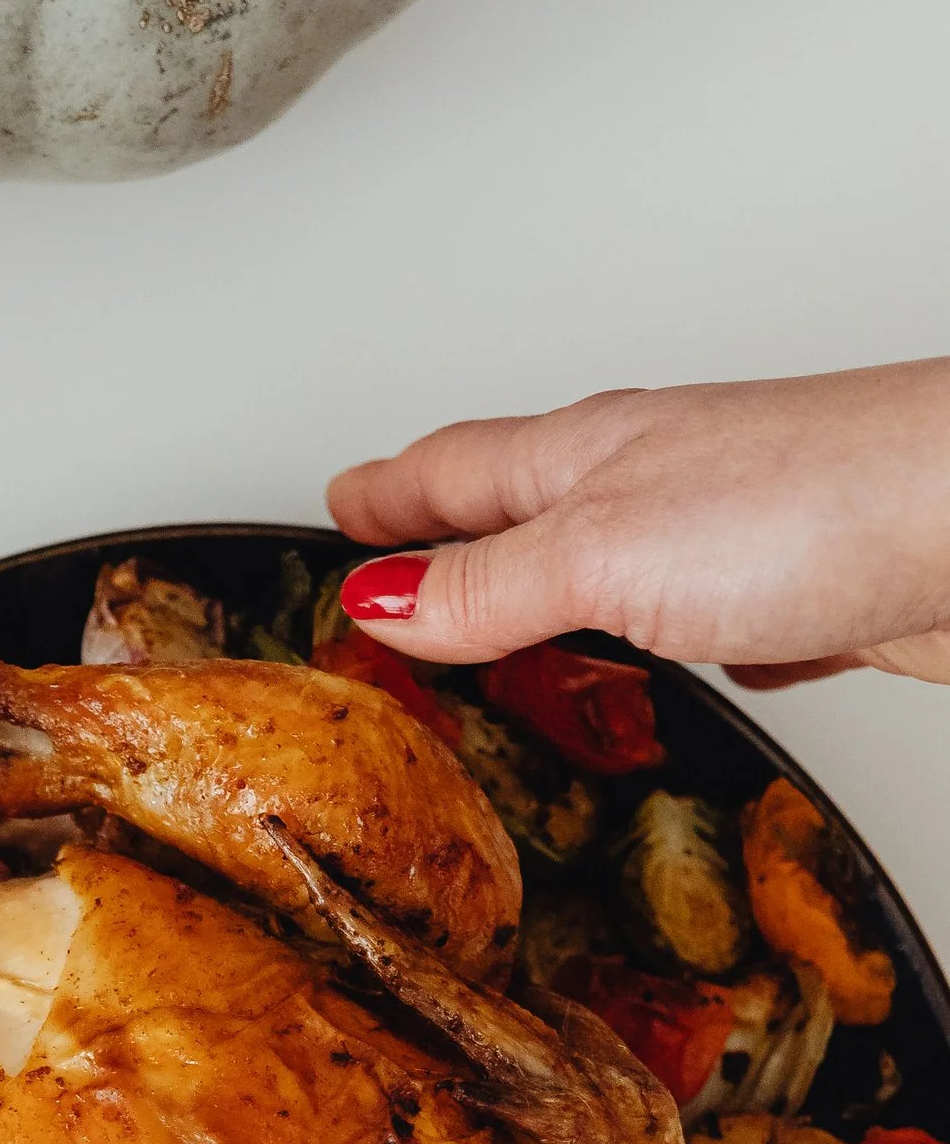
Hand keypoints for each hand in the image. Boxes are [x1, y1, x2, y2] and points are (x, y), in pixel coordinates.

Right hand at [326, 362, 949, 685]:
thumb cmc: (811, 501)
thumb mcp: (600, 555)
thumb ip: (487, 588)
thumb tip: (380, 602)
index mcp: (584, 460)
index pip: (451, 471)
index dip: (384, 497)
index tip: (332, 511)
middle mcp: (649, 485)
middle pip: (519, 512)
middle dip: (448, 542)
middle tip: (389, 568)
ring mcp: (719, 538)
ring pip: (599, 574)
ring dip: (540, 605)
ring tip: (489, 640)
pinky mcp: (790, 597)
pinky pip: (687, 629)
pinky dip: (645, 658)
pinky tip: (650, 682)